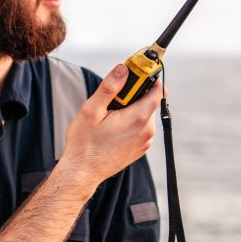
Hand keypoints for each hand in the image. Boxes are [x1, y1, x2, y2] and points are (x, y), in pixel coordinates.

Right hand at [60, 65, 163, 187]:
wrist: (82, 172)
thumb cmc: (84, 143)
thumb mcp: (92, 110)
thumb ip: (110, 87)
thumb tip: (123, 69)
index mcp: (138, 118)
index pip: (157, 91)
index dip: (150, 78)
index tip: (139, 70)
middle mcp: (147, 131)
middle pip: (150, 102)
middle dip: (135, 94)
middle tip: (115, 94)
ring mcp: (145, 141)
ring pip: (145, 114)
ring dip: (132, 108)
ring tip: (110, 114)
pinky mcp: (140, 148)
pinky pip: (141, 127)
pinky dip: (131, 121)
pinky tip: (113, 126)